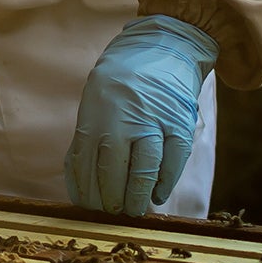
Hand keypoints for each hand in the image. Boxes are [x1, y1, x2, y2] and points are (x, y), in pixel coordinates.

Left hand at [65, 16, 217, 216]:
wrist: (162, 48)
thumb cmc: (121, 83)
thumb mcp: (96, 103)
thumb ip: (89, 140)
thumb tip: (81, 186)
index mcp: (96, 115)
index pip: (86, 165)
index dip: (88, 193)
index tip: (89, 209)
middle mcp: (122, 118)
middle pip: (114, 171)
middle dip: (112, 201)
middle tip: (113, 214)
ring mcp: (153, 120)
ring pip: (144, 170)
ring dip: (138, 197)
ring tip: (134, 211)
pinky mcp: (180, 122)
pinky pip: (173, 160)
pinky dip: (164, 183)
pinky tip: (157, 195)